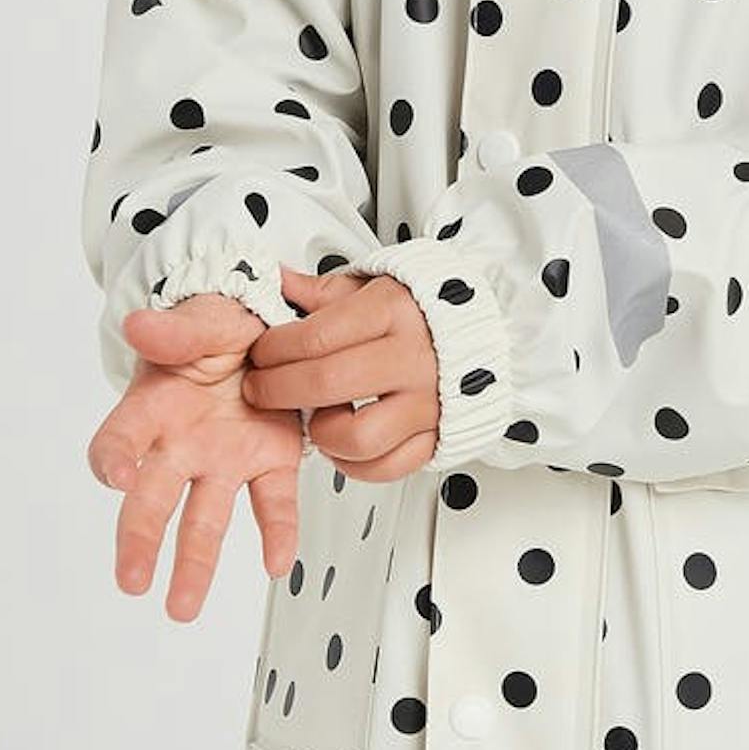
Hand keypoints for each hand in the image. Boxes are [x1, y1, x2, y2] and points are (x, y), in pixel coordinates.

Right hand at [85, 292, 308, 621]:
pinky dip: (277, 532)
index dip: (113, 459)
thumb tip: (138, 324)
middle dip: (140, 539)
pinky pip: (273, 502)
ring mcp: (224, 459)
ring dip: (194, 563)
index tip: (118, 479)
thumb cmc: (218, 325)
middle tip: (131, 580)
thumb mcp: (199, 317)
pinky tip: (278, 563)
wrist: (266, 324)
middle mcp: (182, 445)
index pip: (119, 439)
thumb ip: (175, 329)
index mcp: (154, 406)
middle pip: (153, 499)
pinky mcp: (270, 462)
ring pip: (204, 519)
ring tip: (182, 608)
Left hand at [240, 263, 441, 483]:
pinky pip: (388, 467)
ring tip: (314, 417)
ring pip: (359, 438)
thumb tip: (274, 282)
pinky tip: (342, 443)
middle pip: (327, 384)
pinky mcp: (435, 436)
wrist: (487, 329)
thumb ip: (321, 292)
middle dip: (277, 390)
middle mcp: (413, 358)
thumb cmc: (420, 310)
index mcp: (393, 312)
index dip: (274, 348)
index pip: (316, 336)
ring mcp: (426, 402)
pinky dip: (356, 465)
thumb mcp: (372, 286)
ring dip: (322, 433)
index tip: (261, 352)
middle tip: (261, 388)